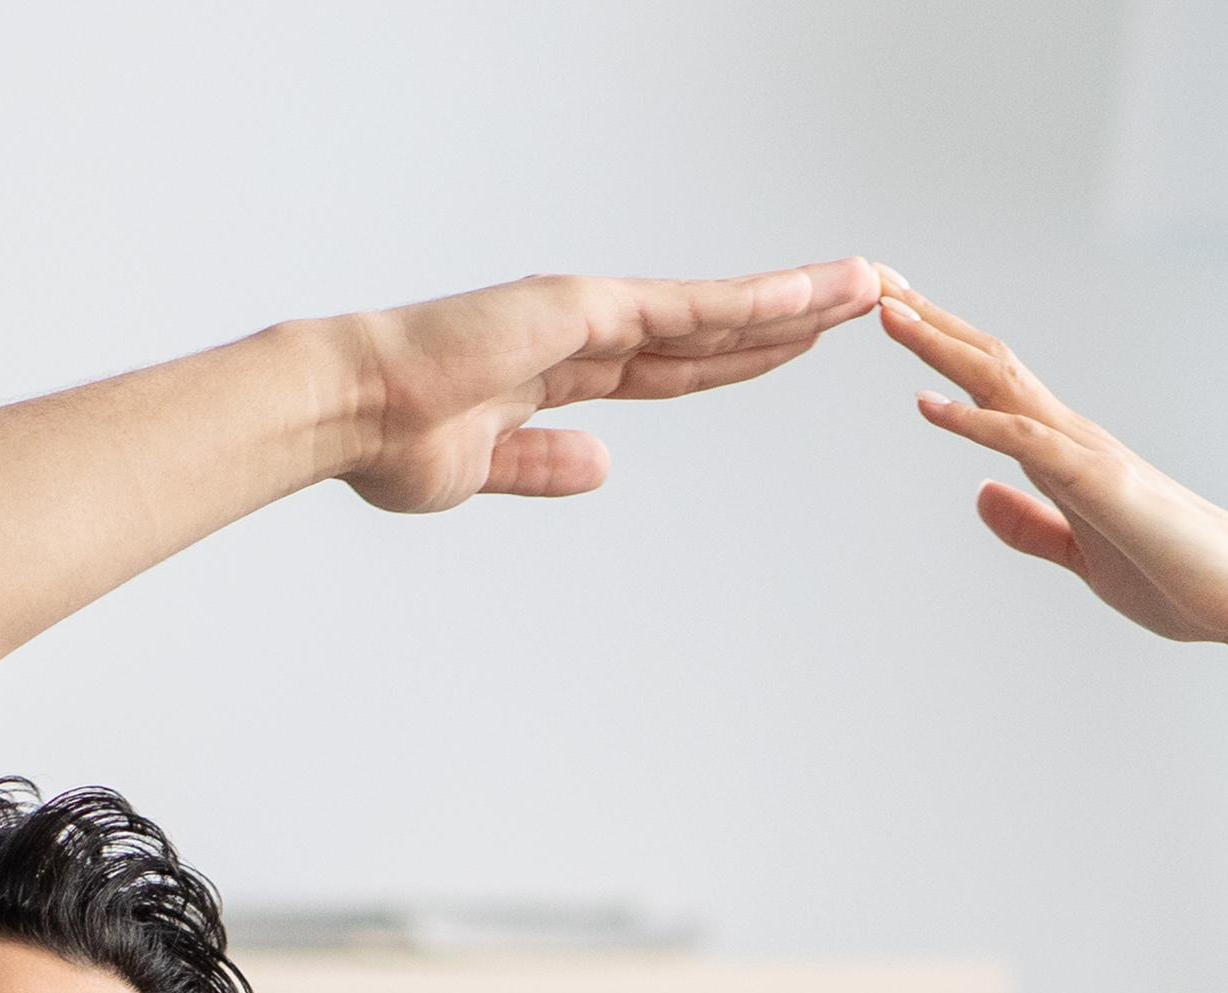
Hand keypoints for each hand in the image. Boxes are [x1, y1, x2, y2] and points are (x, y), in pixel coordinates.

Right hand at [338, 262, 877, 513]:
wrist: (354, 413)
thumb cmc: (398, 441)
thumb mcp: (489, 469)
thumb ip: (546, 465)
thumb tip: (603, 468)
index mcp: (566, 371)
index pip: (679, 367)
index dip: (744, 358)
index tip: (800, 348)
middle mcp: (588, 331)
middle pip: (717, 330)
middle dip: (795, 320)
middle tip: (866, 304)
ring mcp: (591, 315)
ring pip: (721, 312)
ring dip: (801, 301)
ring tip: (872, 288)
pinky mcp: (586, 312)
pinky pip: (689, 313)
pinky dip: (755, 305)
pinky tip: (812, 300)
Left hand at [879, 282, 1227, 737]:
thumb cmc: (1174, 575)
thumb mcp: (1079, 555)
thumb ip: (1030, 526)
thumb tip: (979, 494)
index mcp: (1063, 454)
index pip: (991, 385)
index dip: (941, 348)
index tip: (894, 313)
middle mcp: (1072, 438)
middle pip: (989, 363)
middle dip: (931, 322)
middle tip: (875, 281)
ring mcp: (1087, 455)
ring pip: (1003, 384)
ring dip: (942, 349)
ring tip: (889, 315)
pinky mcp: (1100, 485)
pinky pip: (1027, 442)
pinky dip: (974, 421)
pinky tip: (927, 406)